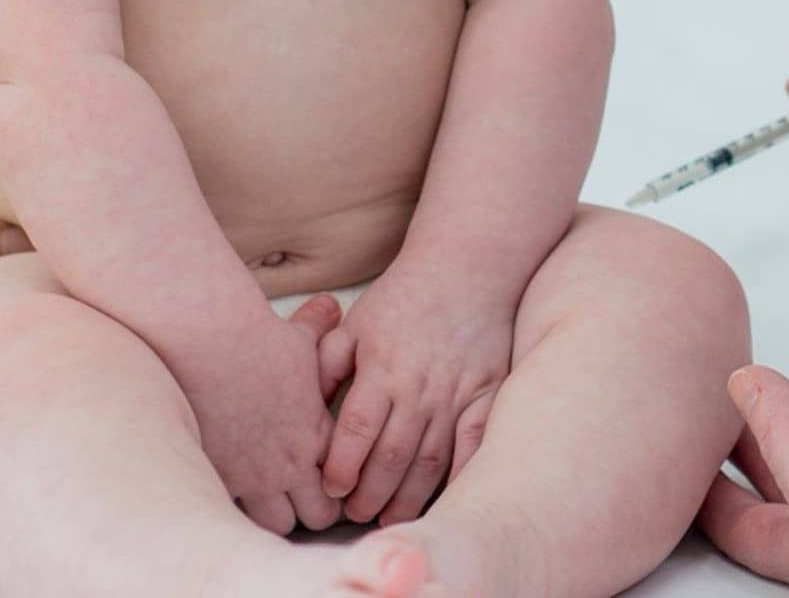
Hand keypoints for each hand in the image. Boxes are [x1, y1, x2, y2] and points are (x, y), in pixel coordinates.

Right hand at [184, 296, 348, 535]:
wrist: (212, 346)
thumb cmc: (260, 338)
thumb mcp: (301, 333)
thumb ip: (321, 326)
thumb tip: (330, 304)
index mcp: (319, 434)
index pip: (346, 482)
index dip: (342, 485)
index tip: (333, 478)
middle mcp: (292, 464)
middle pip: (318, 516)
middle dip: (316, 509)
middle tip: (306, 496)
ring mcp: (256, 478)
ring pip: (278, 525)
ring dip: (278, 515)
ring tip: (271, 500)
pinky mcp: (220, 480)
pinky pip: (235, 515)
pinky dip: (239, 510)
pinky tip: (234, 494)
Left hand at [318, 261, 514, 524]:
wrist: (466, 268)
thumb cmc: (403, 297)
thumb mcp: (355, 324)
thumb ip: (326, 365)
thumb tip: (301, 407)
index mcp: (382, 368)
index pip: (356, 430)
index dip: (341, 467)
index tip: (330, 491)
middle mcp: (419, 386)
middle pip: (391, 455)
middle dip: (369, 495)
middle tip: (354, 517)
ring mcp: (456, 394)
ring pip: (430, 460)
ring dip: (408, 497)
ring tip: (389, 519)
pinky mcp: (487, 395)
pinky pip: (474, 446)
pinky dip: (461, 477)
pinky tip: (447, 500)